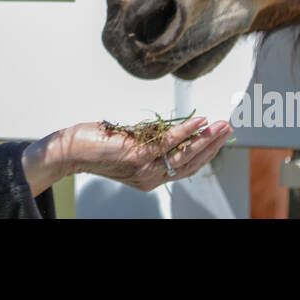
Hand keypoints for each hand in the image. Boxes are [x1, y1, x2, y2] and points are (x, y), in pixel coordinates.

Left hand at [64, 116, 232, 191]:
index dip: (206, 153)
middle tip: (228, 128)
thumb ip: (151, 144)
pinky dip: (187, 131)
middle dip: (213, 145)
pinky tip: (199, 121)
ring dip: (206, 139)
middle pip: (191, 163)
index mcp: (150, 178)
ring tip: (220, 125)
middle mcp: (151, 177)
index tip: (219, 137)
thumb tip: (172, 130)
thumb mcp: (130, 147)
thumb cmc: (97, 146)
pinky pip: (169, 143)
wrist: (71, 151)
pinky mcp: (137, 155)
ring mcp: (145, 168)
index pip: (187, 168)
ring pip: (185, 154)